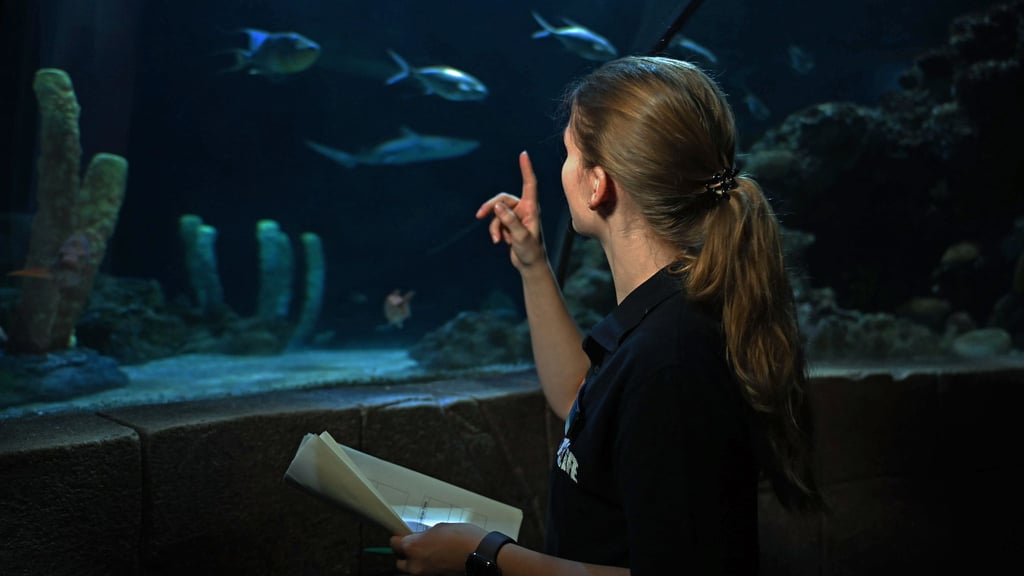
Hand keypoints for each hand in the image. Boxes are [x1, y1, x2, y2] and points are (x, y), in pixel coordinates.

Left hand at [390, 523, 486, 574]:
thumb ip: (424, 534)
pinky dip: (428, 567)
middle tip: (417, 545)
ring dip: (417, 562)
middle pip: (400, 561)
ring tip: (430, 553)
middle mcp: (415, 564)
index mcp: (413, 547)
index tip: (402, 535)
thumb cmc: (464, 539)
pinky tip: (438, 559)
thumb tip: (420, 537)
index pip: (394, 543)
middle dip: (407, 554)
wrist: (481, 554)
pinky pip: (425, 572)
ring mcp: (425, 574)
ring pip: (412, 570)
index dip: (399, 538)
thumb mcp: (440, 527)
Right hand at [476, 151, 545, 270]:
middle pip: (502, 199)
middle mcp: (524, 209)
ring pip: (497, 213)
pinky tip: (500, 242)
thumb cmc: (531, 251)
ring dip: (494, 226)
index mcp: (532, 208)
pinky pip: (496, 222)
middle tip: (479, 215)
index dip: (526, 169)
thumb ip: (509, 221)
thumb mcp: (520, 236)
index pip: (529, 184)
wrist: (530, 265)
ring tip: (497, 239)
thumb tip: (497, 206)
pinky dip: (496, 231)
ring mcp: (516, 216)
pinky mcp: (510, 224)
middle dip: (490, 207)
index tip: (523, 154)